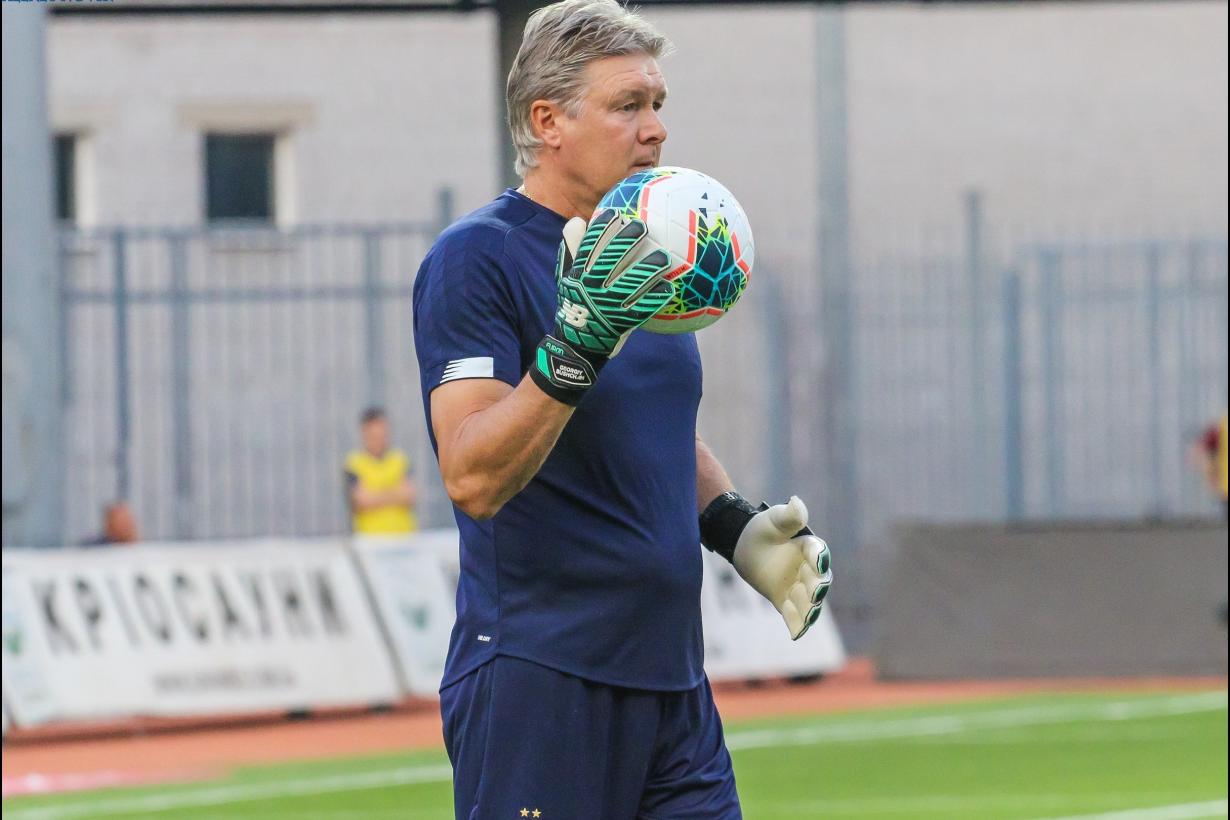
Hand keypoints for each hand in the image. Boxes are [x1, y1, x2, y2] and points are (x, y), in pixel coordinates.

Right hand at [531, 209, 673, 403]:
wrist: (575, 345)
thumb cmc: (574, 304)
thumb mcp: (565, 279)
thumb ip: (572, 251)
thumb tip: (577, 222)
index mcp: (578, 275)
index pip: (587, 247)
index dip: (600, 229)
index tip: (615, 213)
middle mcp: (592, 288)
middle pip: (609, 260)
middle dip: (626, 242)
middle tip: (642, 226)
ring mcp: (607, 305)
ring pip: (628, 283)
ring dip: (646, 270)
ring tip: (663, 258)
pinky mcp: (621, 322)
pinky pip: (641, 309)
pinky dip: (655, 299)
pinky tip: (669, 289)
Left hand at [732, 496, 832, 639]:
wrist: (746, 544)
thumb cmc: (764, 528)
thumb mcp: (775, 519)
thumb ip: (789, 515)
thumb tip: (796, 502)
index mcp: (809, 547)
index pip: (817, 552)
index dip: (818, 556)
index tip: (816, 560)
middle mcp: (808, 569)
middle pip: (818, 580)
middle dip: (818, 586)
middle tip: (816, 591)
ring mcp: (798, 586)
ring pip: (808, 600)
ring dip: (809, 608)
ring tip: (808, 615)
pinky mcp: (784, 599)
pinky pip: (793, 614)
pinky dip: (796, 624)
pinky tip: (796, 634)